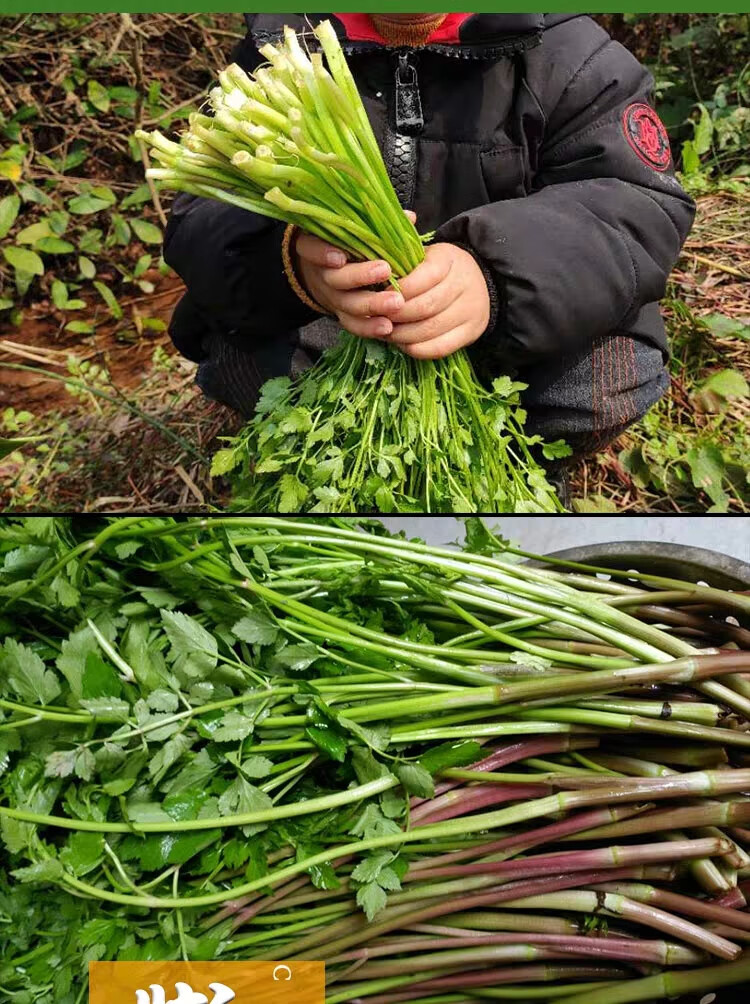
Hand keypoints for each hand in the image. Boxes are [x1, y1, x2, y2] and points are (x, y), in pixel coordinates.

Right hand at [294, 220, 414, 338]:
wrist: (324, 274)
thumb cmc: (347, 245)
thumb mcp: (353, 230)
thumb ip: (377, 224)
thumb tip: (409, 217)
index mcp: (319, 246)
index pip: (311, 248)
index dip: (322, 253)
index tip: (340, 256)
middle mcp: (323, 274)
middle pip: (336, 279)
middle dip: (360, 276)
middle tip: (385, 271)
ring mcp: (333, 297)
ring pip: (348, 304)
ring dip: (372, 305)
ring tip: (396, 303)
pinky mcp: (342, 316)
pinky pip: (353, 325)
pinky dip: (369, 328)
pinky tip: (387, 327)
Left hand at [384, 243, 490, 359]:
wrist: (478, 283)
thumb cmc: (439, 270)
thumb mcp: (424, 258)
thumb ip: (403, 268)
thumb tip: (372, 284)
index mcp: (450, 259)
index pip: (423, 277)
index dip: (399, 290)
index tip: (379, 296)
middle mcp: (464, 284)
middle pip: (425, 306)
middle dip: (396, 316)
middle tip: (377, 319)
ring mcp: (470, 311)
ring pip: (430, 329)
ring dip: (402, 335)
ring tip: (385, 332)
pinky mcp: (470, 332)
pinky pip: (439, 348)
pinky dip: (416, 349)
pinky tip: (402, 344)